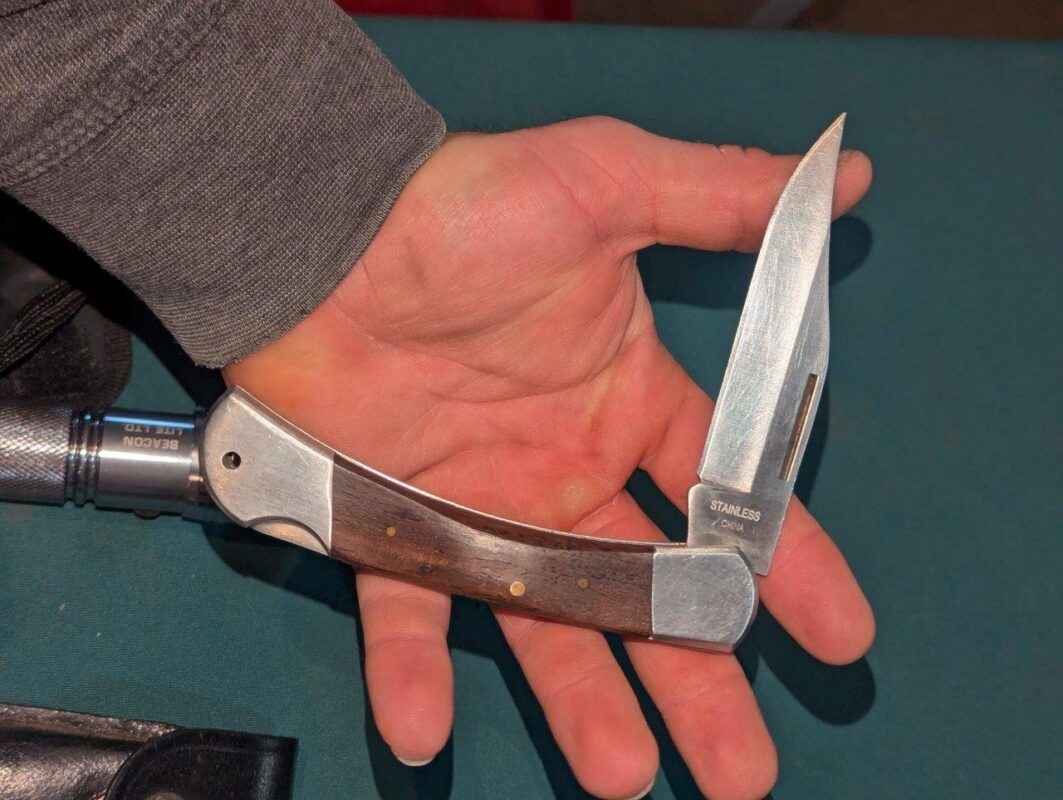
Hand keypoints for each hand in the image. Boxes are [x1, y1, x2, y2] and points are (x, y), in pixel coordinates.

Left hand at [224, 117, 874, 799]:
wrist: (321, 233)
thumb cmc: (460, 212)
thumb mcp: (602, 184)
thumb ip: (714, 194)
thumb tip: (851, 172)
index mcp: (623, 402)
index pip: (723, 496)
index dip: (785, 564)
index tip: (837, 632)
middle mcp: (563, 470)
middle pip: (648, 593)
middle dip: (699, 678)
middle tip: (746, 768)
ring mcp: (480, 508)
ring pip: (547, 624)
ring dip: (583, 702)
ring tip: (625, 776)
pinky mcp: (389, 527)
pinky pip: (406, 614)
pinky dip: (414, 674)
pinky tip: (427, 732)